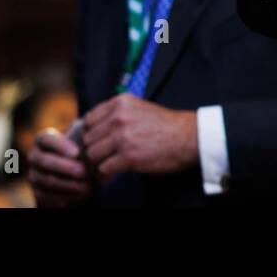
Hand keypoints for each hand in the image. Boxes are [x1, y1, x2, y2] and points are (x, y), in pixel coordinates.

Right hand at [27, 125, 91, 206]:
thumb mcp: (79, 138)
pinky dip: (62, 197)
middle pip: (45, 161)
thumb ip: (83, 137)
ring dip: (68, 185)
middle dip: (66, 168)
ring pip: (47, 180)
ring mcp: (33, 174)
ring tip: (87, 187)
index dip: (60, 146)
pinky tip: (79, 196)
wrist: (70, 167)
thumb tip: (93, 143)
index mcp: (42, 139)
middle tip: (84, 172)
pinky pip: (47, 196)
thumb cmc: (78, 147)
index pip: (46, 139)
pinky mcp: (37, 191)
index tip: (77, 153)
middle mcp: (34, 156)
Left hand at [81, 94, 198, 180]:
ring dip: (100, 162)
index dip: (92, 132)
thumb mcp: (139, 108)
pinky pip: (103, 168)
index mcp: (120, 103)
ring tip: (109, 163)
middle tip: (104, 156)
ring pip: (92, 154)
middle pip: (88, 138)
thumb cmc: (166, 125)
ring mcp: (122, 137)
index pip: (89, 119)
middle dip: (95, 149)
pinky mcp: (128, 156)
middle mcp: (118, 117)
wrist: (188, 137)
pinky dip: (107, 173)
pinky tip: (116, 170)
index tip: (99, 140)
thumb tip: (94, 128)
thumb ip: (117, 114)